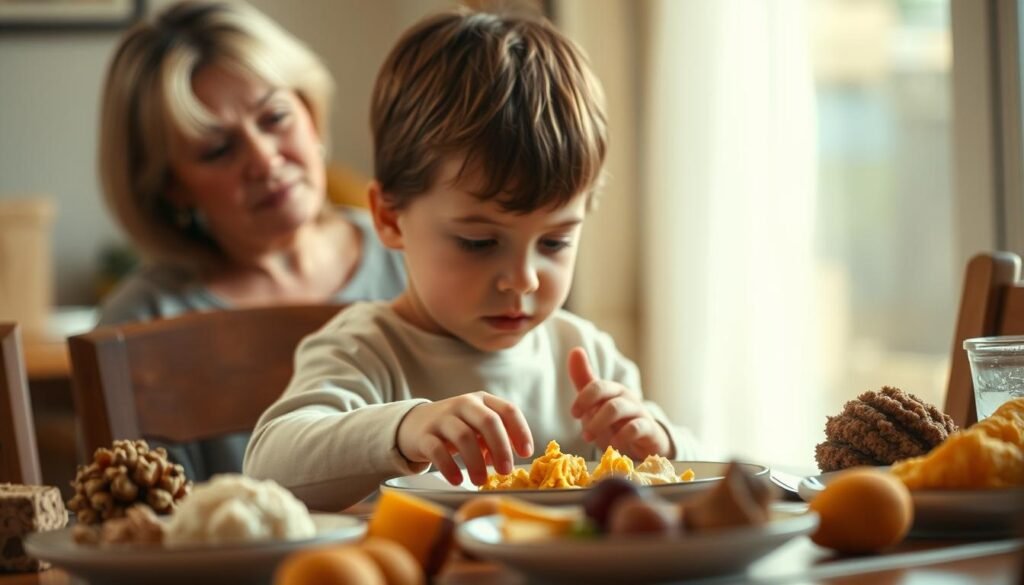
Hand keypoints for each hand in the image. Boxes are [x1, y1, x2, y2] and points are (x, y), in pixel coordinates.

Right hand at [397, 391, 533, 485]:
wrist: (414, 424)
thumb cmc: (454, 428)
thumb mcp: (476, 427)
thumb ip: (494, 440)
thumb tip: (505, 461)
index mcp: (482, 400)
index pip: (508, 410)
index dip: (520, 431)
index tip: (525, 453)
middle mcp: (464, 404)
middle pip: (488, 421)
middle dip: (501, 447)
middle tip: (506, 470)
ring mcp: (443, 418)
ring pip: (464, 436)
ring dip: (476, 462)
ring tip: (481, 481)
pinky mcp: (424, 435)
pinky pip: (438, 450)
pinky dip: (449, 467)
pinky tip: (457, 480)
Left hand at [568, 347, 670, 458]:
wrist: (645, 443)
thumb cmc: (617, 422)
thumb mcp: (597, 403)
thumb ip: (584, 380)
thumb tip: (575, 349)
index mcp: (613, 390)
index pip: (598, 386)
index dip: (584, 398)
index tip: (574, 414)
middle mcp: (627, 398)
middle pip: (608, 395)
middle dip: (592, 414)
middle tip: (584, 434)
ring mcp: (639, 413)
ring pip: (618, 408)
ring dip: (601, 424)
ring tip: (591, 439)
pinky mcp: (650, 430)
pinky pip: (637, 428)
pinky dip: (623, 436)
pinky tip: (614, 445)